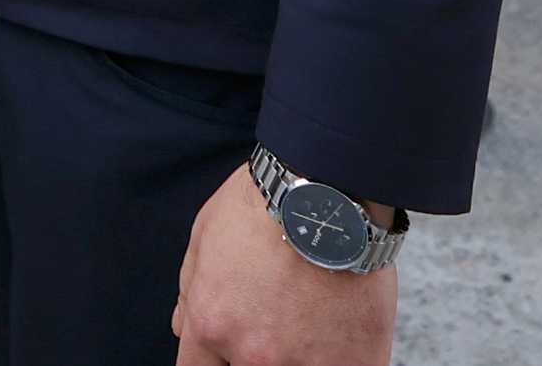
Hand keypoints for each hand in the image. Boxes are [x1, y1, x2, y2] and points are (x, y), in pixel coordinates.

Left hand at [172, 167, 395, 365]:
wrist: (331, 191)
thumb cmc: (265, 206)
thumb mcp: (204, 238)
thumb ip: (191, 292)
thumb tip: (183, 328)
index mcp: (212, 325)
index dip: (215, 360)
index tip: (229, 350)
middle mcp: (255, 354)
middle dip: (256, 354)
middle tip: (276, 323)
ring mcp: (308, 364)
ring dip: (301, 354)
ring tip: (313, 321)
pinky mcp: (358, 362)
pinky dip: (342, 357)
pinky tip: (344, 330)